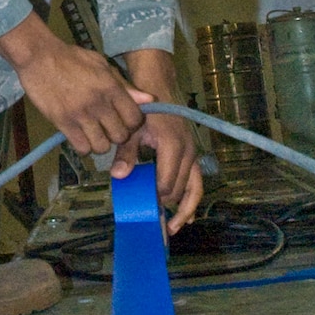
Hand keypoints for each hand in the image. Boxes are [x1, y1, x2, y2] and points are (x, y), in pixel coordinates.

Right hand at [0, 10, 148, 156]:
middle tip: (107, 129)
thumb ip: (124, 85)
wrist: (39, 57)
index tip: (124, 121)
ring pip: (102, 146)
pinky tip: (79, 137)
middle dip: (116, 136)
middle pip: (120, 136)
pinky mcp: (63, 123)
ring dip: (100, 143)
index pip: (135, 118)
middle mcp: (99, 103)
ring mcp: (81, 115)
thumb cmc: (71, 58)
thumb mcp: (101, 65)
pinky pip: (82, 148)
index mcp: (112, 87)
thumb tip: (149, 99)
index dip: (132, 124)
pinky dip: (83, 147)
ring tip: (93, 134)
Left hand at [112, 48, 202, 235]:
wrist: (159, 87)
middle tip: (155, 222)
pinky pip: (196, 181)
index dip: (154, 197)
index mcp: (172, 146)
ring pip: (195, 188)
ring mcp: (193, 153)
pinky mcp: (193, 154)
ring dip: (186, 209)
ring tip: (175, 227)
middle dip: (168, 206)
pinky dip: (191, 198)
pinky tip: (186, 214)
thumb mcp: (132, 129)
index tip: (142, 205)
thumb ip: (126, 154)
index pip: (166, 183)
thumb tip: (119, 177)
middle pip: (180, 189)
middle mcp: (188, 152)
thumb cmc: (143, 109)